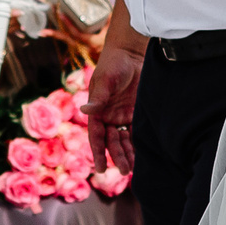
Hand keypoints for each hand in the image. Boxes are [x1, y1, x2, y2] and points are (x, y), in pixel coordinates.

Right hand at [83, 39, 141, 175]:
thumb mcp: (105, 80)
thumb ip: (98, 98)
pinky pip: (135, 131)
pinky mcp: (135, 111)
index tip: (101, 169)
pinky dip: (137, 143)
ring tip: (132, 169)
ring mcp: (122, 115)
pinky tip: (141, 154)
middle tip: (124, 171)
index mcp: (97, 110)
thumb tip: (84, 110)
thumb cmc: (113, 64)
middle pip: (111, 141)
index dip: (98, 152)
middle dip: (117, 156)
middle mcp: (108, 116)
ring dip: (127, 153)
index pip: (96, 136)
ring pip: (123, 140)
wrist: (131, 53)